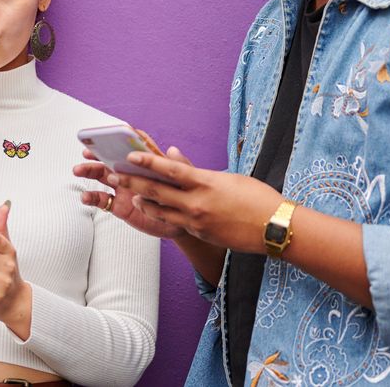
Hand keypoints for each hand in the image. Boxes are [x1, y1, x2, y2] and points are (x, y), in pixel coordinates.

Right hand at [73, 131, 187, 238]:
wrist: (179, 225)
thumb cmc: (182, 200)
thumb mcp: (184, 183)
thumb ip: (179, 166)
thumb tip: (173, 149)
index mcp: (146, 163)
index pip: (133, 145)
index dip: (122, 137)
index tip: (110, 134)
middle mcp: (132, 172)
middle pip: (111, 158)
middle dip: (98, 153)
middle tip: (87, 152)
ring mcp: (123, 188)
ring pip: (102, 176)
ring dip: (89, 171)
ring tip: (78, 170)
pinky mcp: (119, 206)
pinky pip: (102, 199)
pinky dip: (92, 197)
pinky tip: (85, 197)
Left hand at [104, 149, 283, 252]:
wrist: (275, 228)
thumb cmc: (257, 197)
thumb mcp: (228, 177)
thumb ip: (196, 170)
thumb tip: (171, 155)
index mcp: (205, 183)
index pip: (170, 170)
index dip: (148, 162)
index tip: (130, 156)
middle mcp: (197, 203)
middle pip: (157, 191)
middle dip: (133, 182)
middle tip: (114, 175)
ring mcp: (197, 221)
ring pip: (161, 211)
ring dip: (144, 201)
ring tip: (130, 195)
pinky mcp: (200, 234)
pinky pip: (175, 223)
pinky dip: (162, 214)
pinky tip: (153, 210)